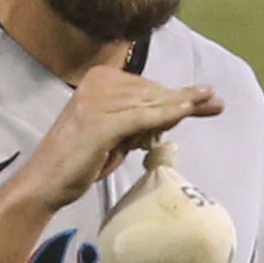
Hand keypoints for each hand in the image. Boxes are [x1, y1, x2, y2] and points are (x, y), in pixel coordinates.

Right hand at [10, 65, 222, 213]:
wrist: (46, 182)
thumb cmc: (79, 161)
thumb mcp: (116, 135)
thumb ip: (139, 122)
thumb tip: (174, 114)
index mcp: (98, 80)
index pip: (146, 87)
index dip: (176, 95)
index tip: (204, 99)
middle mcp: (96, 83)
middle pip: (152, 91)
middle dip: (185, 98)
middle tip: (217, 102)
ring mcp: (96, 100)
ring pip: (150, 102)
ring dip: (182, 104)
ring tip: (210, 104)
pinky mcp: (99, 121)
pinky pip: (141, 117)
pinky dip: (166, 115)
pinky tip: (188, 112)